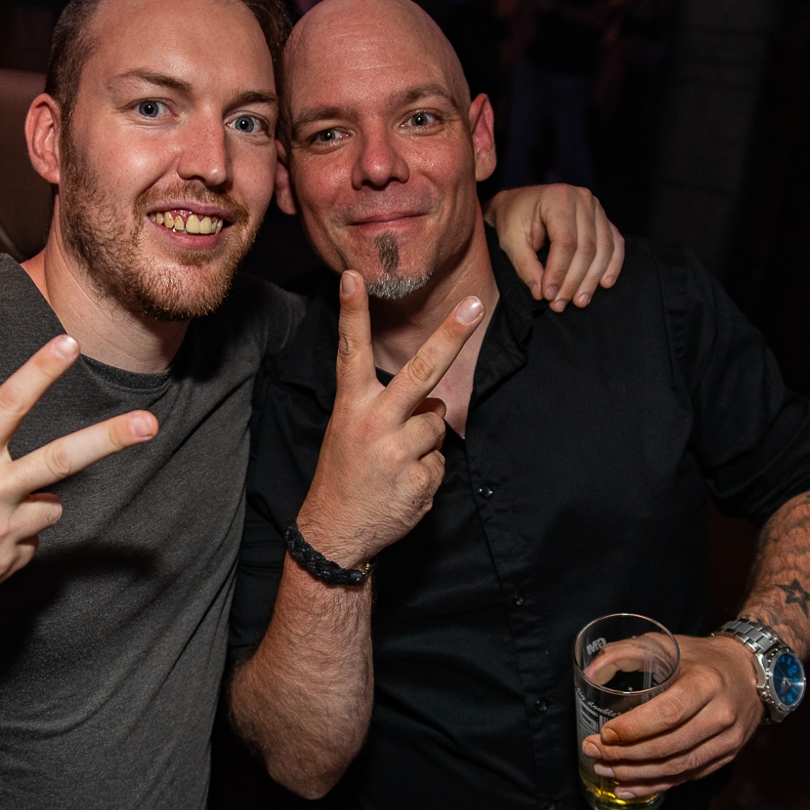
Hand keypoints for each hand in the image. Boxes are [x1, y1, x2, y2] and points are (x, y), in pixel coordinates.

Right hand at [0, 336, 156, 636]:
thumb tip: (7, 467)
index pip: (7, 405)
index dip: (39, 372)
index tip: (69, 342)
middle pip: (60, 459)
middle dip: (108, 439)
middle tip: (150, 425)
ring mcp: (2, 535)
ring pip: (48, 506)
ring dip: (28, 506)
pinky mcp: (7, 566)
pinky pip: (29, 541)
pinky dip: (12, 539)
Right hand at [295, 272, 484, 565]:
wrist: (334, 533)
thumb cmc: (345, 474)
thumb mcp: (349, 431)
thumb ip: (386, 408)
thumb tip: (434, 403)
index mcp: (352, 406)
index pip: (352, 351)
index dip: (353, 313)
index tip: (353, 276)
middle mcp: (375, 423)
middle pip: (422, 371)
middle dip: (451, 336)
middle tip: (475, 306)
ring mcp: (399, 452)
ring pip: (437, 423)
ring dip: (426, 440)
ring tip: (396, 462)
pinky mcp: (421, 480)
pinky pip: (440, 461)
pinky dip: (428, 471)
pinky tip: (403, 484)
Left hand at [485, 184, 624, 311]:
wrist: (518, 203)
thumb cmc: (512, 219)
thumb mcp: (510, 241)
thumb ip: (526, 266)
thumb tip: (543, 293)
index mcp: (558, 199)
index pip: (565, 242)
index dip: (559, 272)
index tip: (549, 295)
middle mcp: (583, 199)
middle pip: (587, 248)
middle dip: (574, 280)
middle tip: (561, 304)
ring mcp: (596, 208)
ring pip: (604, 249)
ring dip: (593, 279)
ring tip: (579, 301)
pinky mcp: (603, 219)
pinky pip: (615, 244)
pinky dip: (612, 265)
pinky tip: (604, 283)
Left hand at [583, 634, 762, 795]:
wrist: (749, 671)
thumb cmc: (702, 657)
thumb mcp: (667, 644)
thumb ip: (627, 653)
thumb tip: (590, 672)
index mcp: (707, 683)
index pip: (667, 714)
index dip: (633, 729)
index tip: (605, 734)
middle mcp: (721, 715)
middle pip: (668, 747)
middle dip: (625, 755)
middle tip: (595, 753)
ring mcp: (727, 740)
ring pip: (677, 768)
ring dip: (636, 774)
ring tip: (605, 769)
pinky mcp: (727, 756)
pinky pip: (687, 777)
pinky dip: (655, 784)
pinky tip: (629, 785)